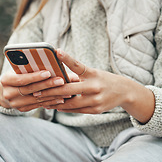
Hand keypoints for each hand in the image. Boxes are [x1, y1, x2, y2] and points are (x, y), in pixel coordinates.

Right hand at [0, 70, 71, 111]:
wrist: (6, 91)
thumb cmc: (16, 75)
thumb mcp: (17, 69)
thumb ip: (29, 67)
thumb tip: (49, 61)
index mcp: (6, 80)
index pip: (21, 79)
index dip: (34, 76)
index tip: (48, 72)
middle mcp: (8, 93)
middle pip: (31, 89)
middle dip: (47, 85)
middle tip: (61, 80)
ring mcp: (15, 103)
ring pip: (36, 98)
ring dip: (52, 95)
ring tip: (65, 90)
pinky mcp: (22, 109)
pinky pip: (38, 105)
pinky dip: (50, 101)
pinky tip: (61, 98)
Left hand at [35, 49, 154, 123]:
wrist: (124, 92)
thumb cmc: (103, 79)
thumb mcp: (92, 73)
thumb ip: (76, 74)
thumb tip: (56, 76)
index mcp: (93, 74)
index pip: (77, 65)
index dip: (67, 58)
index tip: (57, 51)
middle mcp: (94, 87)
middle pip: (68, 90)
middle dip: (50, 91)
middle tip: (36, 90)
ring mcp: (95, 100)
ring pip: (70, 103)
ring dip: (54, 102)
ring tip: (41, 100)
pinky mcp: (95, 110)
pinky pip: (75, 110)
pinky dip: (64, 107)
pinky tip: (53, 105)